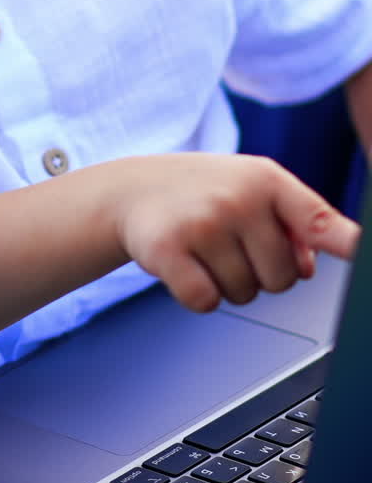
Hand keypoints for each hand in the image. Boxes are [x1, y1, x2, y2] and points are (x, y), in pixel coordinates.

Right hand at [113, 153, 358, 312]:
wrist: (134, 189)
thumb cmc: (207, 192)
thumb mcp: (253, 191)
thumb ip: (294, 225)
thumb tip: (308, 267)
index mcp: (268, 180)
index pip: (320, 220)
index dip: (348, 244)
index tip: (364, 252)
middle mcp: (238, 198)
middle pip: (283, 280)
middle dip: (260, 273)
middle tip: (230, 243)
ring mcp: (203, 222)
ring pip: (246, 295)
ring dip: (227, 283)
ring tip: (205, 249)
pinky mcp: (169, 250)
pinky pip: (206, 302)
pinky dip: (198, 294)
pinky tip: (184, 264)